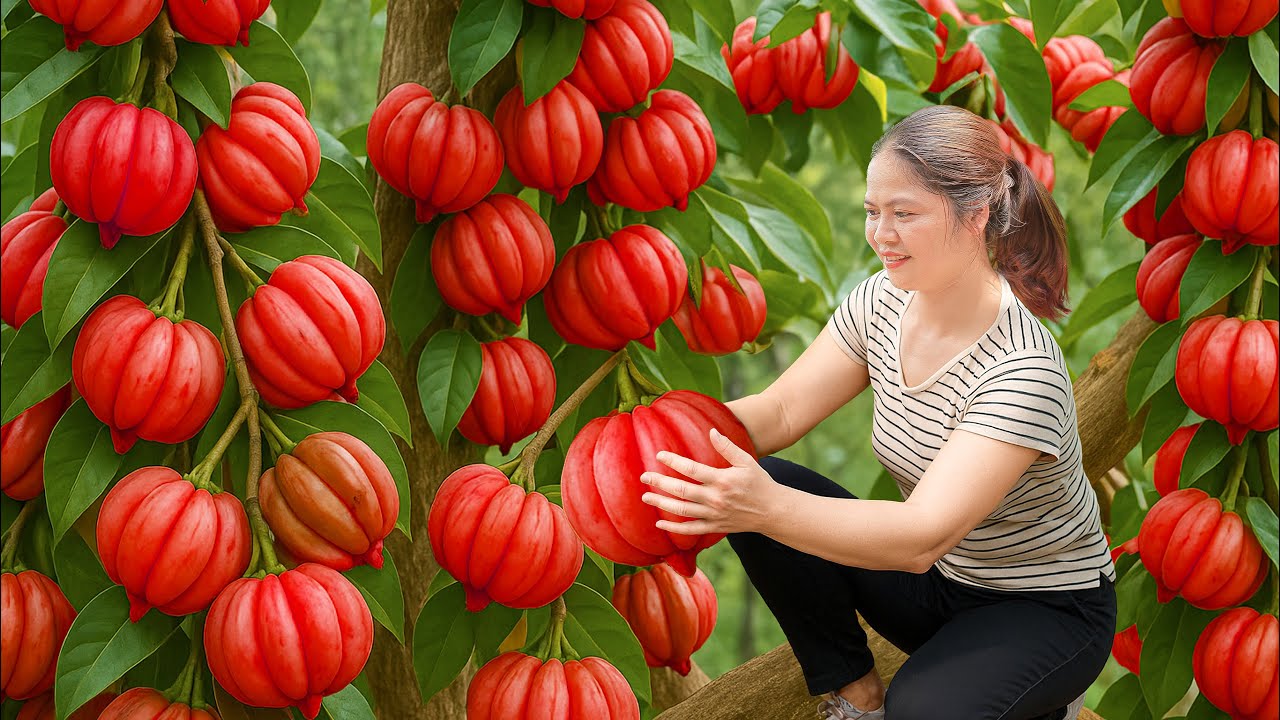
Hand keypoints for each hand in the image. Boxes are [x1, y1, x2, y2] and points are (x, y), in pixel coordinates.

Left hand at [639, 427, 781, 535]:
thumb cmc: (760, 483)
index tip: (659, 455)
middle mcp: (715, 498)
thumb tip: (711, 430)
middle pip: (681, 490)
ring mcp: (714, 515)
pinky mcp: (715, 527)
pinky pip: (690, 530)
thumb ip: (727, 447)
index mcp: (722, 480)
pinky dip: (674, 528)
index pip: (692, 469)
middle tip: (644, 476)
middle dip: (660, 483)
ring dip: (662, 504)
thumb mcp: (746, 461)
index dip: (674, 461)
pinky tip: (660, 523)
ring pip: (682, 511)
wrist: (773, 511)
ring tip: (646, 496)